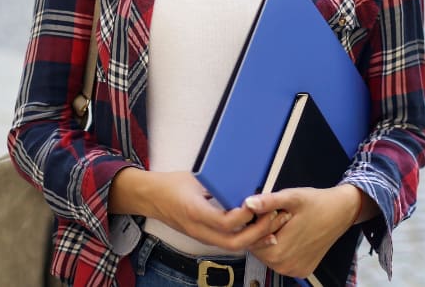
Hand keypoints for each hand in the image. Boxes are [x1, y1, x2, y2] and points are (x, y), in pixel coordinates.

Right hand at [110, 170, 279, 250]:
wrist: (151, 198)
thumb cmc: (171, 184)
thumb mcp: (195, 177)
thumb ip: (217, 182)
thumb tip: (242, 177)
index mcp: (195, 211)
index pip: (225, 222)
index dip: (245, 215)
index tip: (257, 201)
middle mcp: (199, 229)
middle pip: (234, 242)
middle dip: (258, 232)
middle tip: (273, 215)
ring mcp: (201, 236)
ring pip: (233, 246)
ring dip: (256, 238)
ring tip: (272, 222)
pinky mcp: (204, 237)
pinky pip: (228, 243)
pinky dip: (247, 239)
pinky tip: (260, 231)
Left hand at [243, 185, 362, 278]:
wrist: (341, 212)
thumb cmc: (317, 203)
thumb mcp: (292, 197)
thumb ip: (269, 202)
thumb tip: (248, 204)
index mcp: (279, 252)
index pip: (250, 241)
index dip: (257, 225)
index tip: (271, 213)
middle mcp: (284, 267)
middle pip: (259, 249)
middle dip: (264, 233)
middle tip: (281, 217)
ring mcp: (294, 271)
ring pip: (269, 255)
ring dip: (273, 240)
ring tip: (288, 225)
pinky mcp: (302, 270)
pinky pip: (282, 260)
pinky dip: (283, 248)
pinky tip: (294, 235)